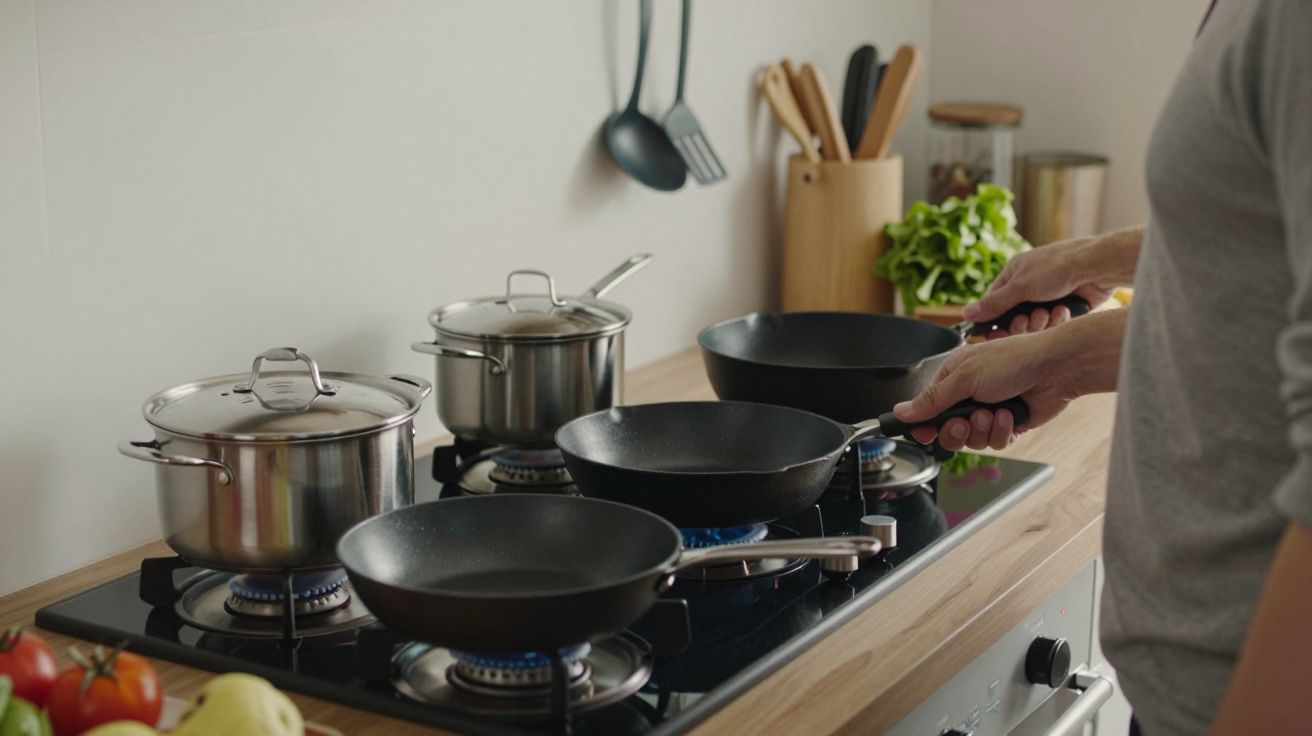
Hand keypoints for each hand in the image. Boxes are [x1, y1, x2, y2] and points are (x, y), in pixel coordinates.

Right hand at [892, 332, 1076, 450]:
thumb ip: (932, 399)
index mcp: (953, 377)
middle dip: (957, 429)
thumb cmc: (1014, 360)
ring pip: (971, 439)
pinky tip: (1010, 415)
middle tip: (965, 422)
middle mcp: (969, 395)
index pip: (927, 408)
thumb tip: (902, 411)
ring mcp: (988, 411)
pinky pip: (994, 442)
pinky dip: (1001, 432)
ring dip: (982, 429)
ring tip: (994, 412)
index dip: (924, 425)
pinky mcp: (1007, 424)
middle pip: (947, 430)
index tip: (924, 434)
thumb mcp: (965, 376)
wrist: (1056, 369)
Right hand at [964, 232, 1130, 337]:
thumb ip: (993, 304)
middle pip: (1014, 314)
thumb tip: (966, 313)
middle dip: (1020, 322)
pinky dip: (1057, 318)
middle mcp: (1030, 282)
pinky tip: (1063, 310)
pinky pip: (1053, 320)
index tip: (991, 335)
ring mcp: (1049, 293)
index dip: (993, 319)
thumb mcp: (1019, 287)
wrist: (1096, 266)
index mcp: (1014, 272)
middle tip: (1025, 322)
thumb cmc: (1056, 268)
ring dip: (1040, 321)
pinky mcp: (1066, 303)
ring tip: (1048, 313)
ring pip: (1034, 320)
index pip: (994, 300)